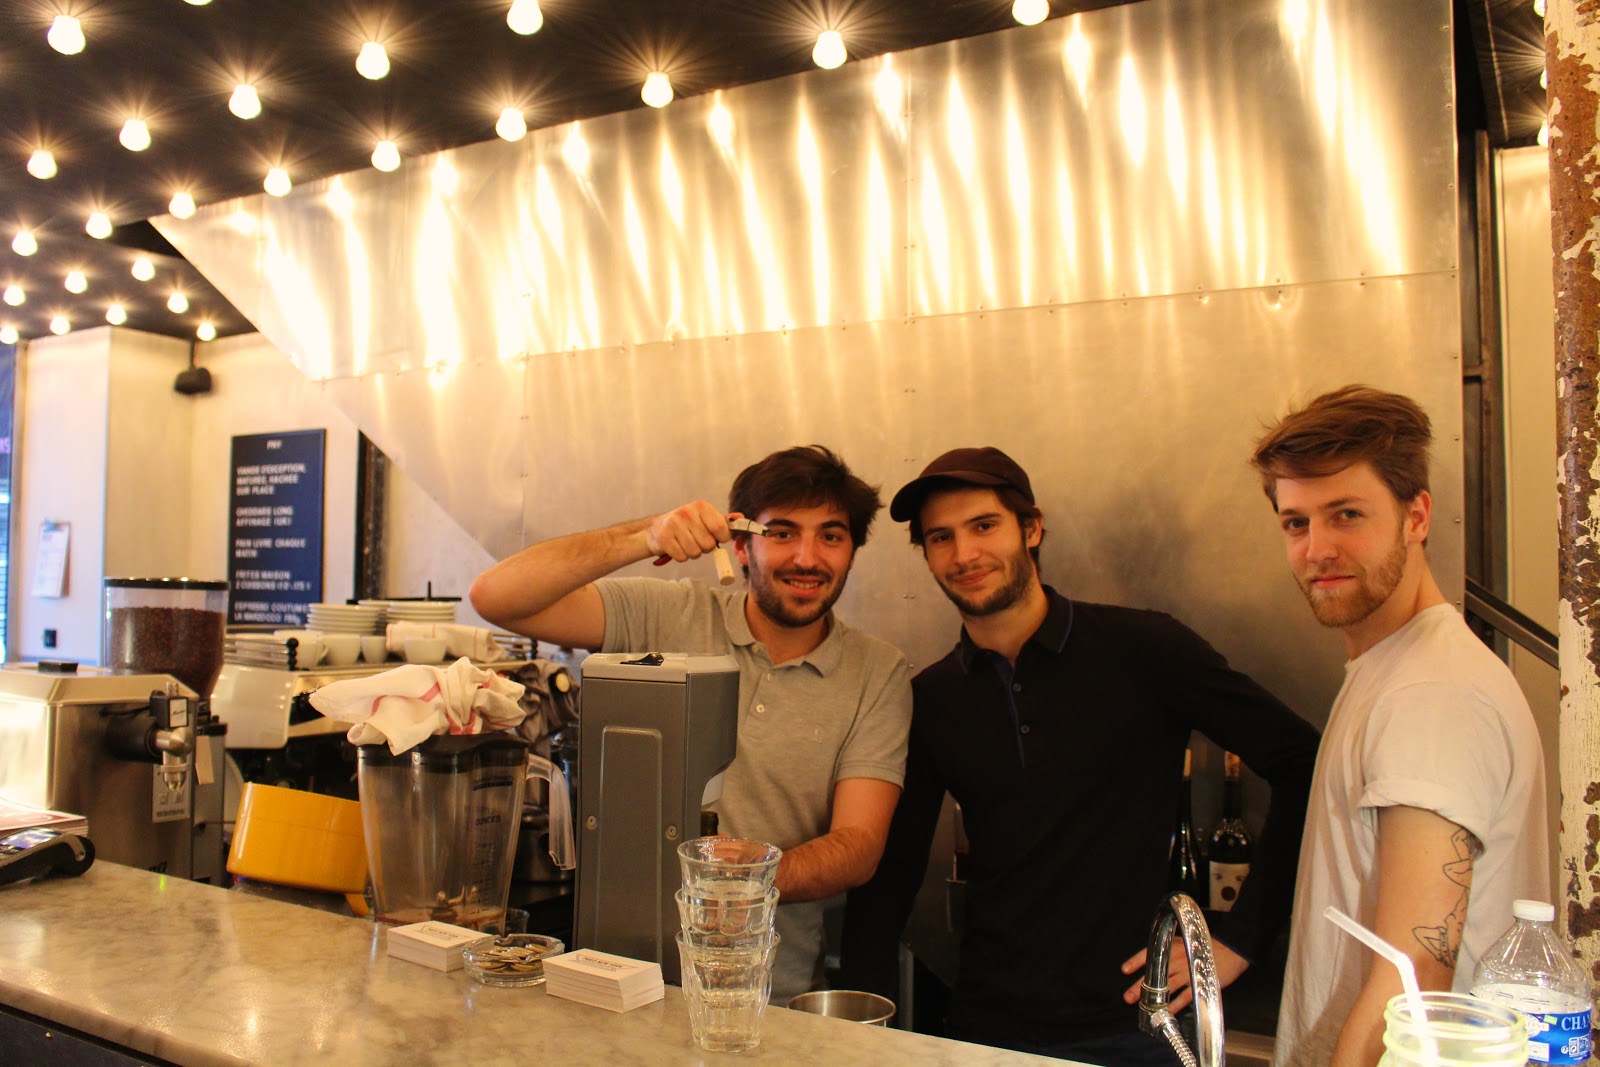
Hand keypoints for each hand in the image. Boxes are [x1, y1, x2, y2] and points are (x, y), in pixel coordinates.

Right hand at [643, 500, 731, 561]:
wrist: (656, 528)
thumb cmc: (685, 525)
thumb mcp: (705, 519)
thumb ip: (723, 521)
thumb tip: (741, 518)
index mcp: (701, 506)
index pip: (722, 529)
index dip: (721, 538)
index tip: (714, 536)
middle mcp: (687, 512)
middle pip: (709, 545)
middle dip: (704, 547)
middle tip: (695, 540)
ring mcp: (674, 524)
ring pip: (695, 553)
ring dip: (692, 553)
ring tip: (684, 543)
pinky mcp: (663, 538)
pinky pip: (682, 557)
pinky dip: (681, 556)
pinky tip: (676, 547)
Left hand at [1120, 937, 1249, 1011]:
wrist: (1230, 950)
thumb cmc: (1205, 946)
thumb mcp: (1184, 942)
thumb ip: (1170, 950)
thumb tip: (1155, 959)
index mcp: (1172, 948)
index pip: (1149, 953)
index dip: (1136, 961)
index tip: (1125, 970)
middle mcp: (1177, 960)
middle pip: (1154, 974)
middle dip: (1139, 986)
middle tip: (1128, 996)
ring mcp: (1187, 973)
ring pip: (1166, 987)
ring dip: (1154, 998)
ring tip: (1143, 1007)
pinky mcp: (1198, 984)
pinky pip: (1184, 997)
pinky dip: (1175, 1005)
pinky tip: (1166, 1012)